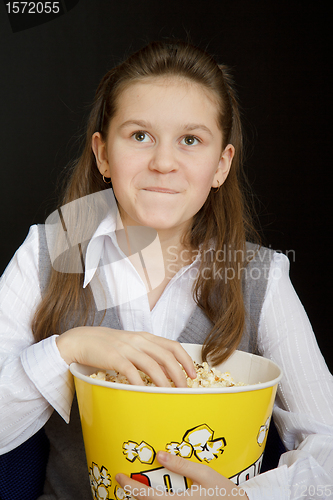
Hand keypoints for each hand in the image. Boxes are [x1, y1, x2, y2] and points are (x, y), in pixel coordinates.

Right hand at [56, 326, 195, 386]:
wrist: (82, 340)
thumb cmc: (108, 345)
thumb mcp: (131, 345)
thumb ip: (147, 354)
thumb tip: (166, 371)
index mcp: (145, 337)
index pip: (172, 345)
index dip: (185, 360)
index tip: (193, 374)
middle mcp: (139, 340)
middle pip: (166, 356)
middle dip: (179, 374)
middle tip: (184, 388)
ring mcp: (126, 348)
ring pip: (152, 365)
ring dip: (163, 381)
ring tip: (169, 393)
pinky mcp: (114, 357)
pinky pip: (131, 371)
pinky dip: (140, 383)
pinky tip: (144, 392)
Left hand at [116, 451, 248, 499]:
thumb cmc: (224, 493)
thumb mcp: (205, 474)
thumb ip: (181, 465)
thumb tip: (160, 455)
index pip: (147, 496)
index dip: (130, 486)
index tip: (119, 477)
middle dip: (134, 493)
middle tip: (124, 480)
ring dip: (144, 499)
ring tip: (138, 486)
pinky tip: (154, 494)